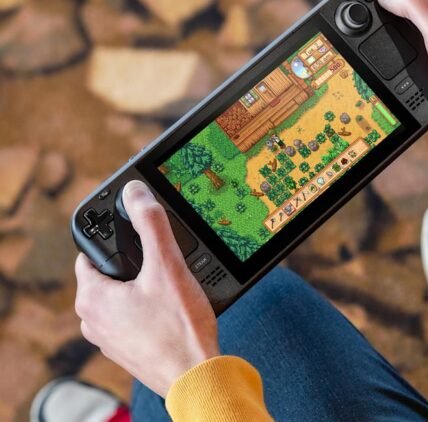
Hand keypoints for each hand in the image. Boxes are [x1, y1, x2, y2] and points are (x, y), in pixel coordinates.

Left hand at [75, 180, 218, 396]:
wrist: (196, 376)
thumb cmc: (179, 327)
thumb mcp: (167, 266)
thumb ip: (150, 223)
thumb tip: (136, 191)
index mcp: (91, 296)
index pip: (91, 253)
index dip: (115, 238)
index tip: (139, 236)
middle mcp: (92, 320)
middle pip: (108, 275)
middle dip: (134, 265)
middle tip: (163, 263)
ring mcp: (109, 339)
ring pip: (122, 298)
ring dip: (142, 289)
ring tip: (172, 289)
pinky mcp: (128, 351)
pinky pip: (133, 320)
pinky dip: (148, 311)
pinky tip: (173, 312)